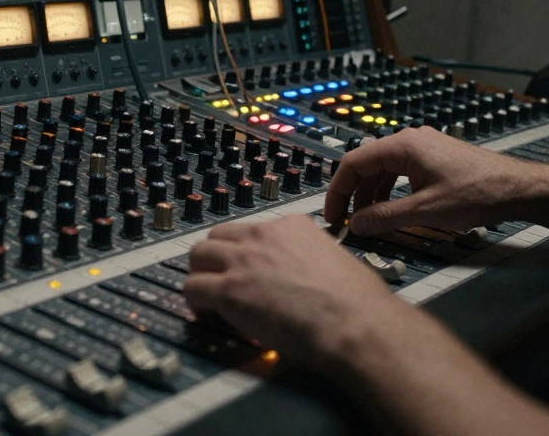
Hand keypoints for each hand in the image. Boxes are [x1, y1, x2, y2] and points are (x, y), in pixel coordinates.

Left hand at [183, 215, 401, 369]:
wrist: (355, 323)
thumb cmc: (357, 302)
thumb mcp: (335, 260)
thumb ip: (311, 259)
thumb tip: (306, 275)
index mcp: (291, 226)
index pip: (251, 229)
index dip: (244, 251)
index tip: (245, 267)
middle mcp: (263, 236)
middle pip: (218, 236)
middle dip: (216, 257)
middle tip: (219, 278)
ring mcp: (243, 260)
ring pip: (198, 255)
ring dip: (200, 274)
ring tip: (208, 296)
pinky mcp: (229, 290)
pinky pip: (192, 287)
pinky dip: (194, 301)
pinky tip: (205, 313)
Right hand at [324, 127, 545, 236]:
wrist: (517, 189)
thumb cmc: (477, 193)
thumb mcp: (424, 211)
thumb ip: (384, 218)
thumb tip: (355, 225)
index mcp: (403, 145)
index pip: (353, 162)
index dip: (337, 191)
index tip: (332, 215)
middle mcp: (410, 140)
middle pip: (366, 165)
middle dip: (353, 195)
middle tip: (346, 222)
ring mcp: (423, 148)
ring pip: (383, 170)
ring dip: (371, 195)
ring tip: (368, 221)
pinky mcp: (434, 159)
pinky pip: (400, 172)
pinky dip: (389, 192)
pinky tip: (391, 211)